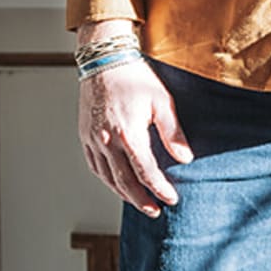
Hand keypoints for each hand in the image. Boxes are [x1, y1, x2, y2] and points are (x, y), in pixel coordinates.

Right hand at [79, 55, 192, 214]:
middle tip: (155, 211)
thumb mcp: (162, 101)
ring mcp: (93, 139)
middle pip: (124, 181)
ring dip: (123, 194)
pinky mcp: (84, 135)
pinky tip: (116, 184)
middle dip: (141, 200)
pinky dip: (106, 179)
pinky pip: (94, 166)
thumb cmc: (135, 77)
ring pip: (107, 177)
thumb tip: (186, 159)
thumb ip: (173, 132)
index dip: (160, 188)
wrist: (104, 59)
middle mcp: (107, 140)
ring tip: (139, 202)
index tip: (172, 199)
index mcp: (128, 133)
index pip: (146, 171)